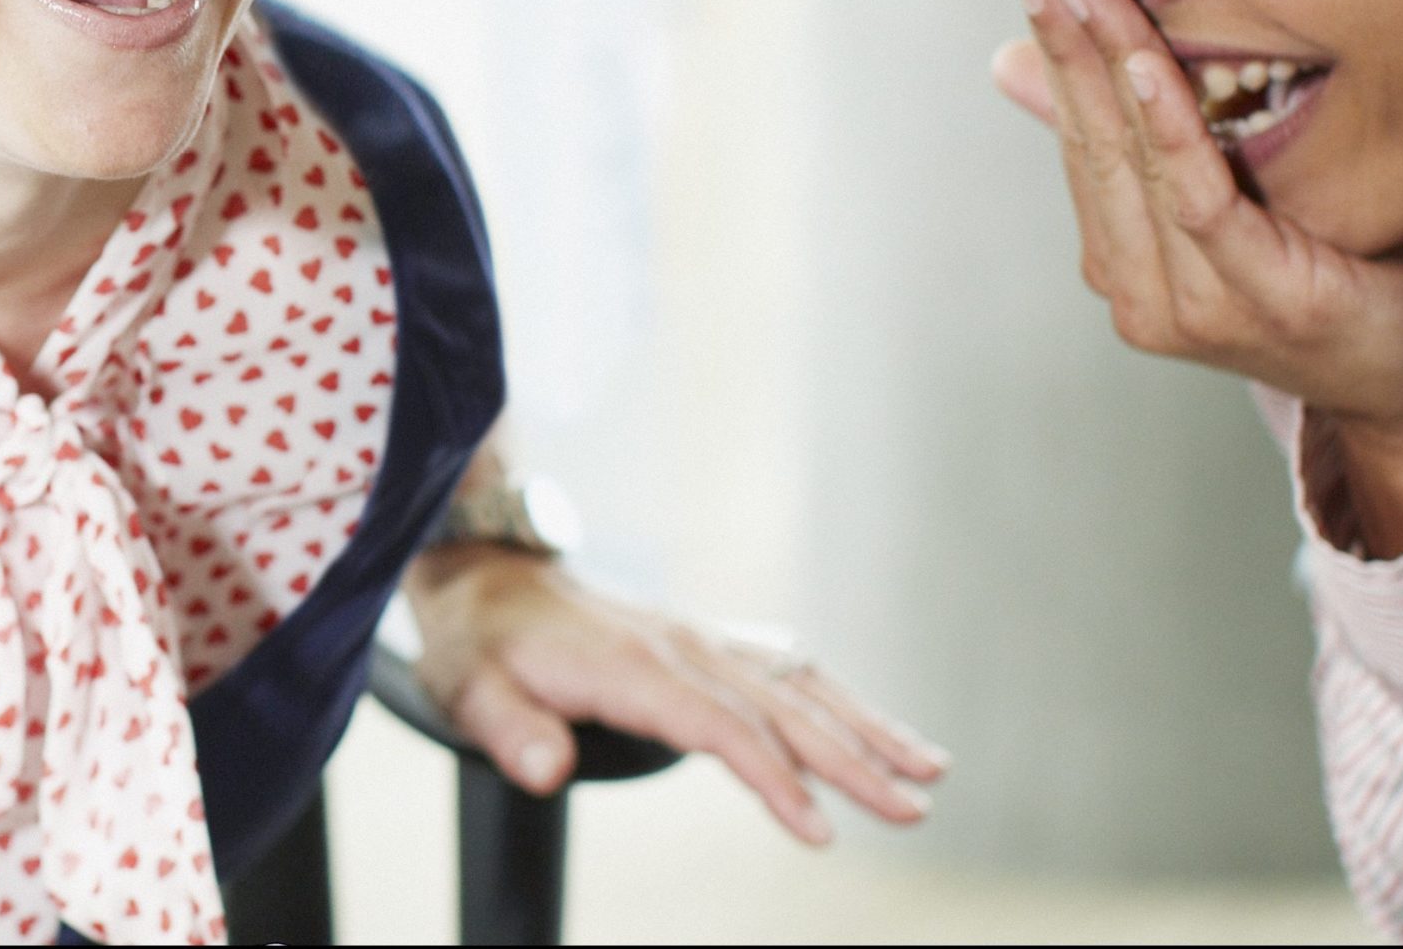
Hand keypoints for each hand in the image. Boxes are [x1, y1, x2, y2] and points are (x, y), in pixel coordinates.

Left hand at [404, 543, 944, 843]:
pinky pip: (787, 670)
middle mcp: (681, 645)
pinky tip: (881, 731)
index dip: (772, 777)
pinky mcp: (709, 643)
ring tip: (932, 771)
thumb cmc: (483, 644)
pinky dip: (840, 700)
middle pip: (780, 706)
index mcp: (631, 664)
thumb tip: (547, 771)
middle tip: (914, 809)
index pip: (719, 725)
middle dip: (853, 759)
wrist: (490, 572)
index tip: (821, 831)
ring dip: (866, 726)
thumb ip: (510, 732)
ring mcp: (701, 639)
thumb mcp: (471, 689)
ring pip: (800, 684)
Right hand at [1000, 0, 1402, 550]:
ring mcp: (1189, 306)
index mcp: (1123, 266)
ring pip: (1135, 162)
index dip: (1058, 52)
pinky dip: (1168, 126)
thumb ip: (1145, 139)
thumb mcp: (1230, 194)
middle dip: (1066, 43)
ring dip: (1105, 63)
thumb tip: (1025, 67)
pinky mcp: (1253, 301)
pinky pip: (1198, 198)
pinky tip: (1146, 63)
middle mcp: (1138, 294)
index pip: (1080, 140)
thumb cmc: (1339, 282)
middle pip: (1096, 143)